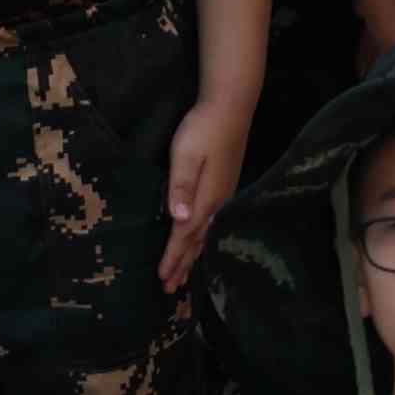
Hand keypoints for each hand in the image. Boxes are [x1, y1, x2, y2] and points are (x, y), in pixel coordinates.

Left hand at [161, 92, 254, 291]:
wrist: (231, 106)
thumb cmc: (203, 128)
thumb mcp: (186, 154)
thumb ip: (182, 186)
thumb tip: (180, 219)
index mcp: (206, 197)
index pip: (185, 235)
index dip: (174, 258)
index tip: (163, 279)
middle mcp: (217, 201)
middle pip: (197, 240)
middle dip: (183, 264)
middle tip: (170, 288)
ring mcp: (224, 194)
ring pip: (206, 233)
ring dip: (193, 255)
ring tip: (184, 274)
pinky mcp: (224, 185)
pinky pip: (212, 223)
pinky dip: (202, 239)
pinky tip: (201, 240)